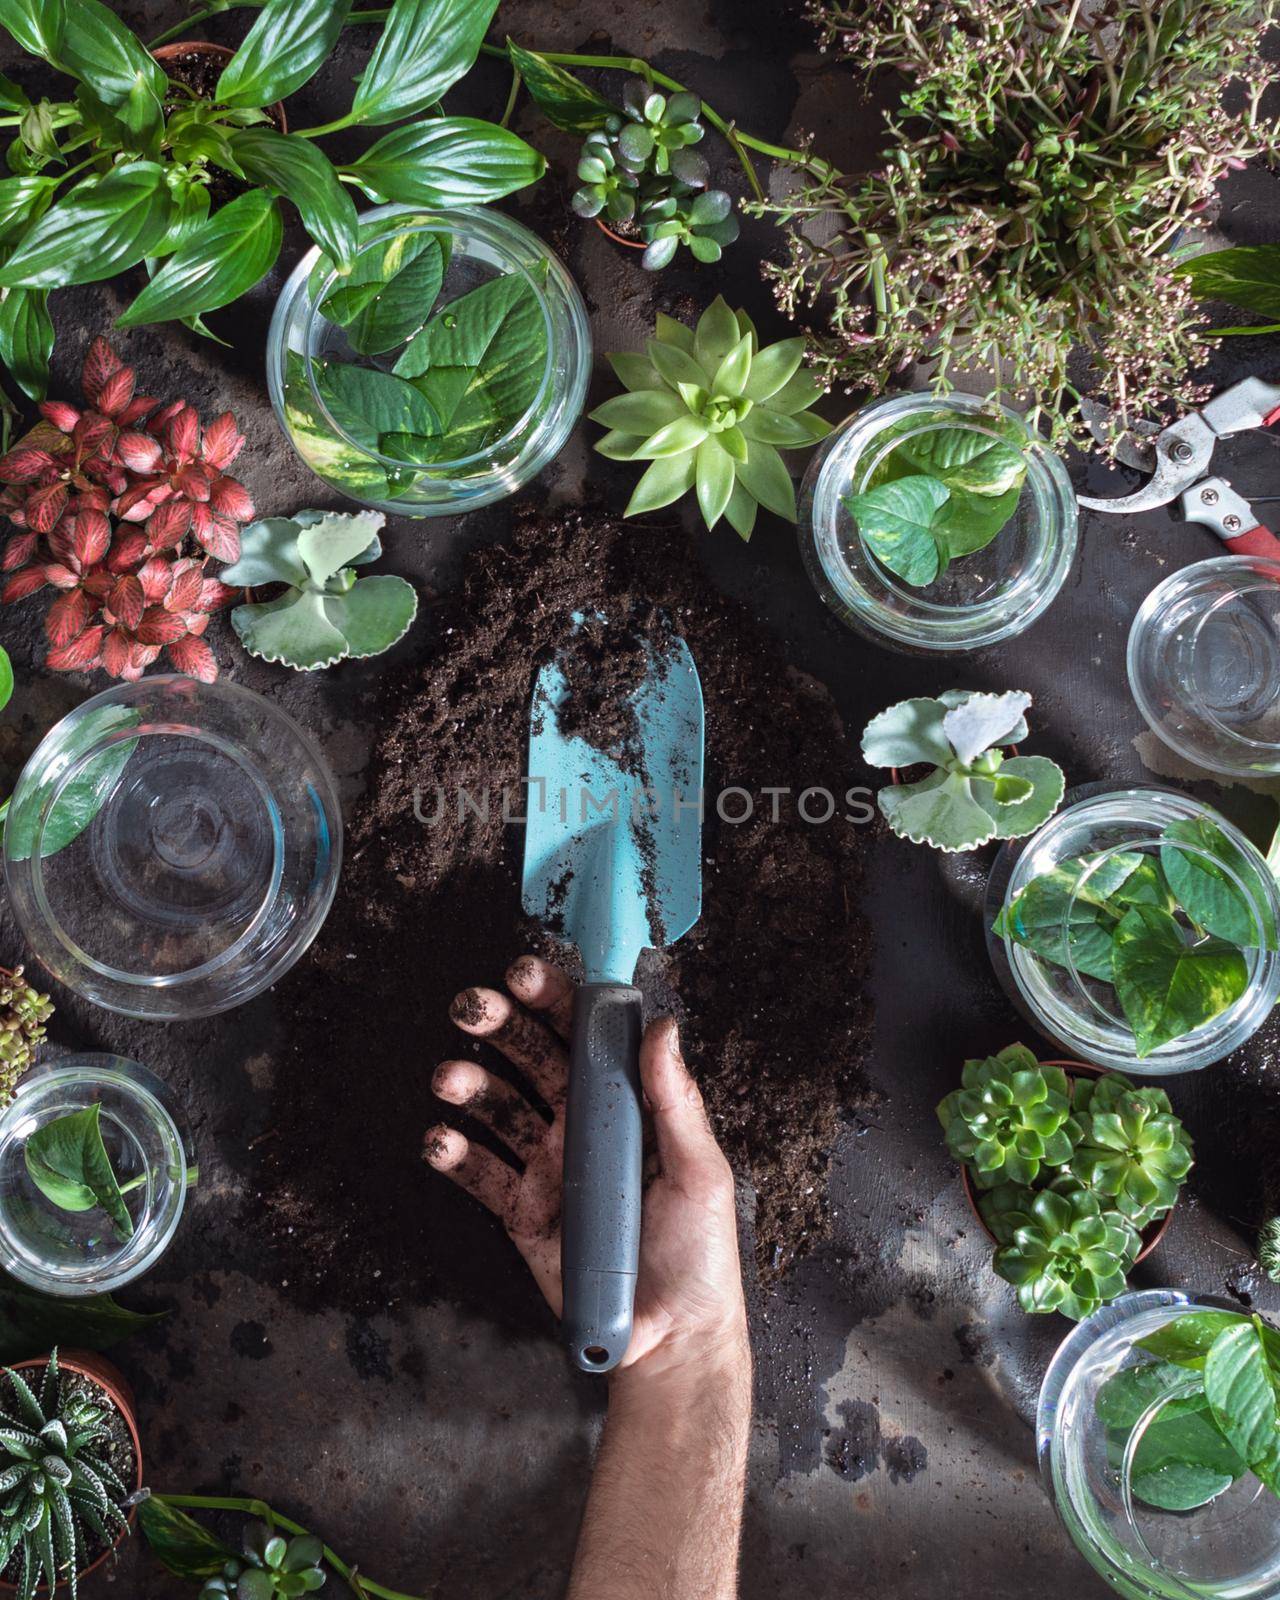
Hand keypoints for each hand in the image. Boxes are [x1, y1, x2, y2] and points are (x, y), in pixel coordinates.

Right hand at [423, 955, 746, 1373]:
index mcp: (626, 1107)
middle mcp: (581, 1126)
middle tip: (471, 1007)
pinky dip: (453, 1152)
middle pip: (533, 1058)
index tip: (525, 976)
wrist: (669, 1340)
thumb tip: (664, 1027)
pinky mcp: (520, 1212)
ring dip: (470, 1085)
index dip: (556, 1001)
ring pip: (498, 1108)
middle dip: (500, 1026)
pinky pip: (479, 1173)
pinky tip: (441, 1140)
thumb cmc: (699, 1256)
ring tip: (449, 1079)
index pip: (587, 1038)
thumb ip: (676, 1103)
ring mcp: (546, 1167)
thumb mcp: (701, 1174)